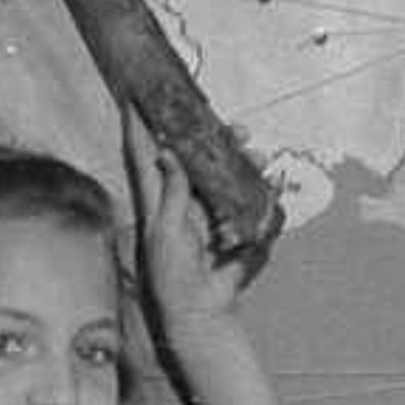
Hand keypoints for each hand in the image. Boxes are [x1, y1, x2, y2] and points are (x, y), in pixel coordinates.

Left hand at [127, 111, 259, 331]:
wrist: (200, 307)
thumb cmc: (173, 274)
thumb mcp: (165, 230)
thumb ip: (172, 192)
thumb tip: (167, 152)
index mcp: (157, 199)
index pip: (144, 156)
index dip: (139, 127)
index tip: (135, 97)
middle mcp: (182, 199)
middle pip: (192, 156)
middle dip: (210, 136)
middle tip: (230, 125)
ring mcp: (207, 211)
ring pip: (222, 171)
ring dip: (239, 158)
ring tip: (253, 150)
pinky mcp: (230, 224)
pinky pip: (245, 197)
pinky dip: (258, 185)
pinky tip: (269, 178)